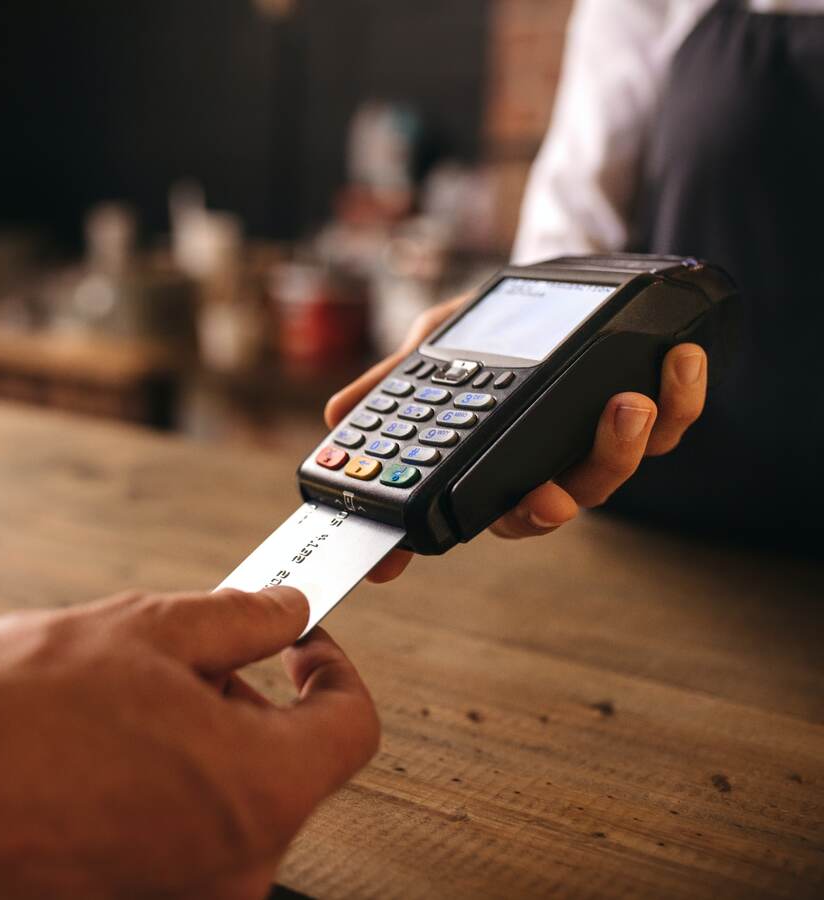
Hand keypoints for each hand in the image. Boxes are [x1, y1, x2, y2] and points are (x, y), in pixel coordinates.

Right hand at [0, 587, 378, 898]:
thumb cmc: (18, 714)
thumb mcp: (148, 629)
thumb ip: (242, 620)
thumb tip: (285, 612)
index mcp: (260, 789)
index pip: (352, 727)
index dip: (333, 671)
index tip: (300, 645)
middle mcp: (235, 863)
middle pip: (287, 766)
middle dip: (251, 702)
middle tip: (190, 660)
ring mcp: (184, 895)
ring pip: (230, 800)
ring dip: (204, 744)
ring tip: (128, 702)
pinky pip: (182, 837)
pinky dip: (165, 789)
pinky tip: (104, 752)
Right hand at [325, 296, 707, 581]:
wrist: (544, 286)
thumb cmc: (482, 328)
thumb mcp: (429, 348)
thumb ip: (390, 382)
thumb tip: (334, 416)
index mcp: (495, 463)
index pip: (484, 511)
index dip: (460, 533)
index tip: (441, 546)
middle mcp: (547, 466)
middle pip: (556, 506)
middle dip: (557, 504)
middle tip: (553, 491)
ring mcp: (597, 444)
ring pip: (615, 472)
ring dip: (625, 445)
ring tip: (630, 401)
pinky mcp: (651, 415)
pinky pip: (673, 424)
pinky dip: (681, 398)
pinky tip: (680, 360)